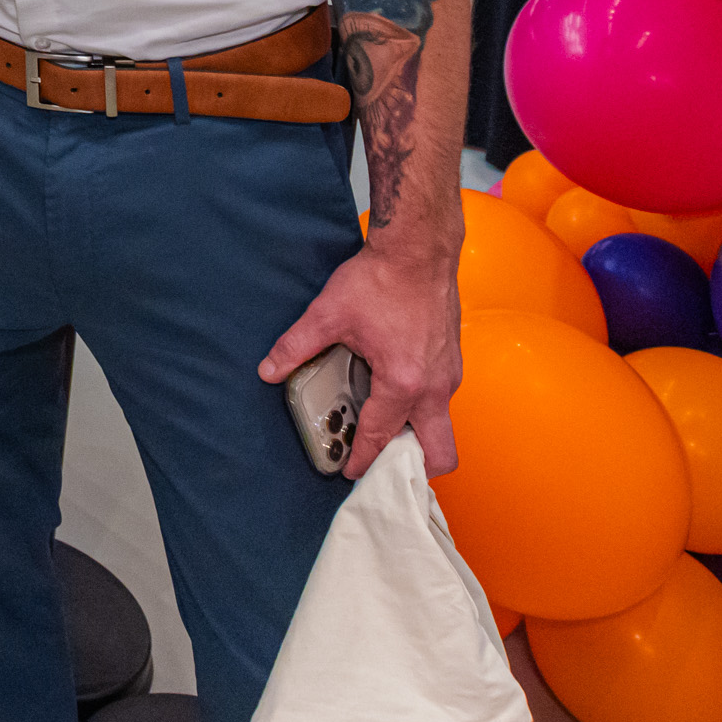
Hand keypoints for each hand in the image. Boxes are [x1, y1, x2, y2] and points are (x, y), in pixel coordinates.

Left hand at [259, 240, 461, 477]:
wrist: (420, 248)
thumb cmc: (383, 278)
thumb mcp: (329, 314)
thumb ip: (296, 346)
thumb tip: (269, 369)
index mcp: (404, 383)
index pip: (380, 437)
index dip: (361, 460)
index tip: (349, 472)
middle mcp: (435, 387)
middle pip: (438, 454)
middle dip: (411, 466)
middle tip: (379, 463)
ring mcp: (449, 375)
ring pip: (440, 426)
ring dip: (415, 435)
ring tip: (379, 427)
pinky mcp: (453, 361)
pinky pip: (441, 401)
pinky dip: (421, 409)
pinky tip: (392, 392)